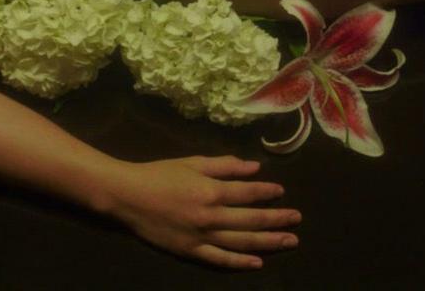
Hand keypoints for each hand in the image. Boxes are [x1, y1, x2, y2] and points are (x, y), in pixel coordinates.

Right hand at [100, 156, 299, 269]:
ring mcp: (201, 237)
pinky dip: (239, 262)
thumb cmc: (159, 174)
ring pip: (241, 242)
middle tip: (297, 219)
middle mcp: (211, 216)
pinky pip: (219, 260)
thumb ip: (225, 166)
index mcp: (211, 190)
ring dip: (268, 242)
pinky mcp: (190, 251)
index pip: (248, 193)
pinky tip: (257, 262)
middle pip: (251, 220)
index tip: (282, 192)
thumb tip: (255, 167)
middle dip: (277, 219)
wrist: (127, 196)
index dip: (267, 192)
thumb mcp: (192, 163)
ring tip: (289, 241)